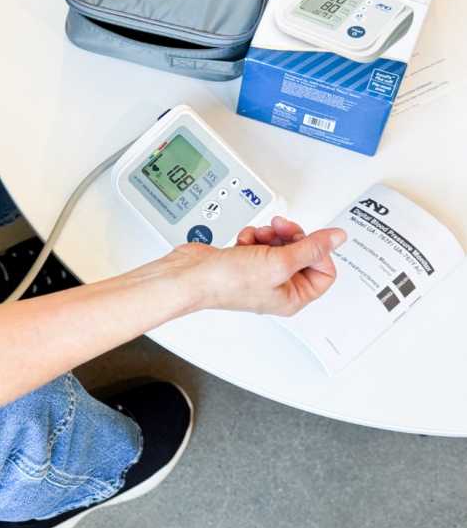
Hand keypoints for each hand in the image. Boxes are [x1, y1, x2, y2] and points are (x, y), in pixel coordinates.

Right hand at [150, 216, 346, 316]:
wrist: (190, 275)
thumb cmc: (225, 282)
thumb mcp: (278, 262)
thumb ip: (310, 248)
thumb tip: (337, 238)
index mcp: (292, 297)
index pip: (325, 272)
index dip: (318, 250)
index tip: (308, 238)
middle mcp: (278, 287)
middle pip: (303, 254)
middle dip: (291, 237)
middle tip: (281, 229)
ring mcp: (260, 273)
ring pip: (281, 245)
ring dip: (270, 234)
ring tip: (259, 236)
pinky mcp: (245, 261)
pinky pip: (260, 242)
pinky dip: (254, 236)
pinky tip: (244, 240)